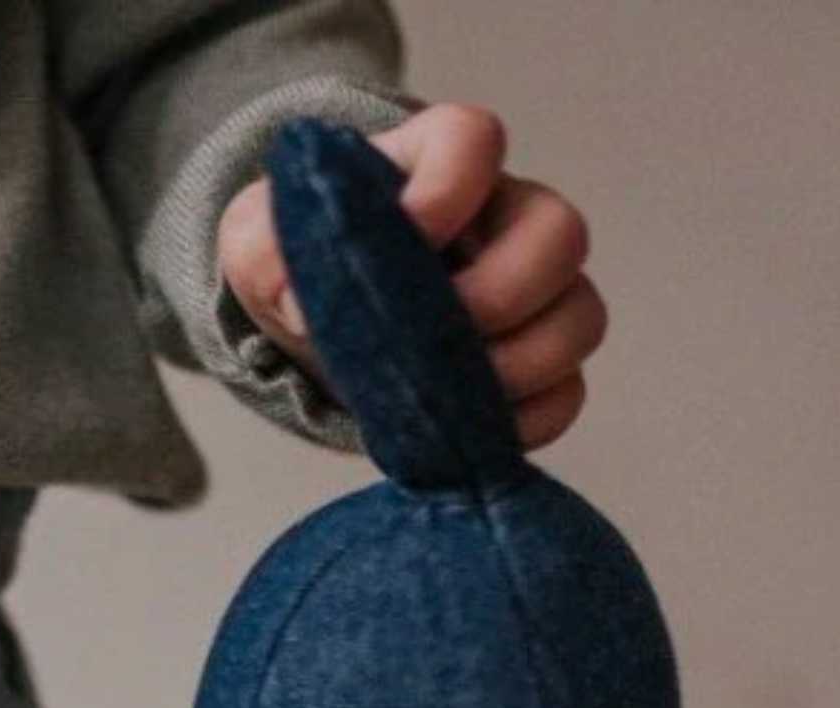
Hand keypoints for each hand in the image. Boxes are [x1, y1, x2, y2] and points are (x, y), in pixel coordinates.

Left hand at [217, 103, 605, 451]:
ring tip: (451, 396)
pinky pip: (564, 398)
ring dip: (520, 367)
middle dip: (501, 296)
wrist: (315, 328)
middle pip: (561, 234)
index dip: (448, 191)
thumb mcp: (259, 245)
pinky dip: (524, 423)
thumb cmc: (303, 264)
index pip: (474, 143)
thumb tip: (301, 304)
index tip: (405, 241)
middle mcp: (506, 219)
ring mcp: (534, 296)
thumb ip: (265, 253)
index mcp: (438, 164)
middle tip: (435, 340)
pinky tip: (465, 432)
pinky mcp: (535, 370)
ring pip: (580, 319)